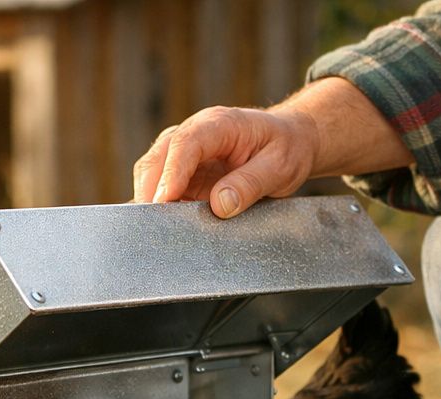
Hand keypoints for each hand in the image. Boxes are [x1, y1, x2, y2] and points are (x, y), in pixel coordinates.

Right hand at [132, 106, 319, 216]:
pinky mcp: (184, 172)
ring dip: (151, 201)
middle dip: (150, 191)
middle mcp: (195, 133)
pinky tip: (166, 228)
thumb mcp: (280, 166)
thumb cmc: (286, 148)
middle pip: (157, 158)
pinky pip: (161, 188)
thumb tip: (219, 206)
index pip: (185, 144)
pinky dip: (159, 207)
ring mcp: (185, 153)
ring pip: (152, 173)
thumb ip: (250, 184)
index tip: (164, 201)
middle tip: (154, 226)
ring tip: (158, 231)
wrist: (289, 141)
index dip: (171, 173)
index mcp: (219, 124)